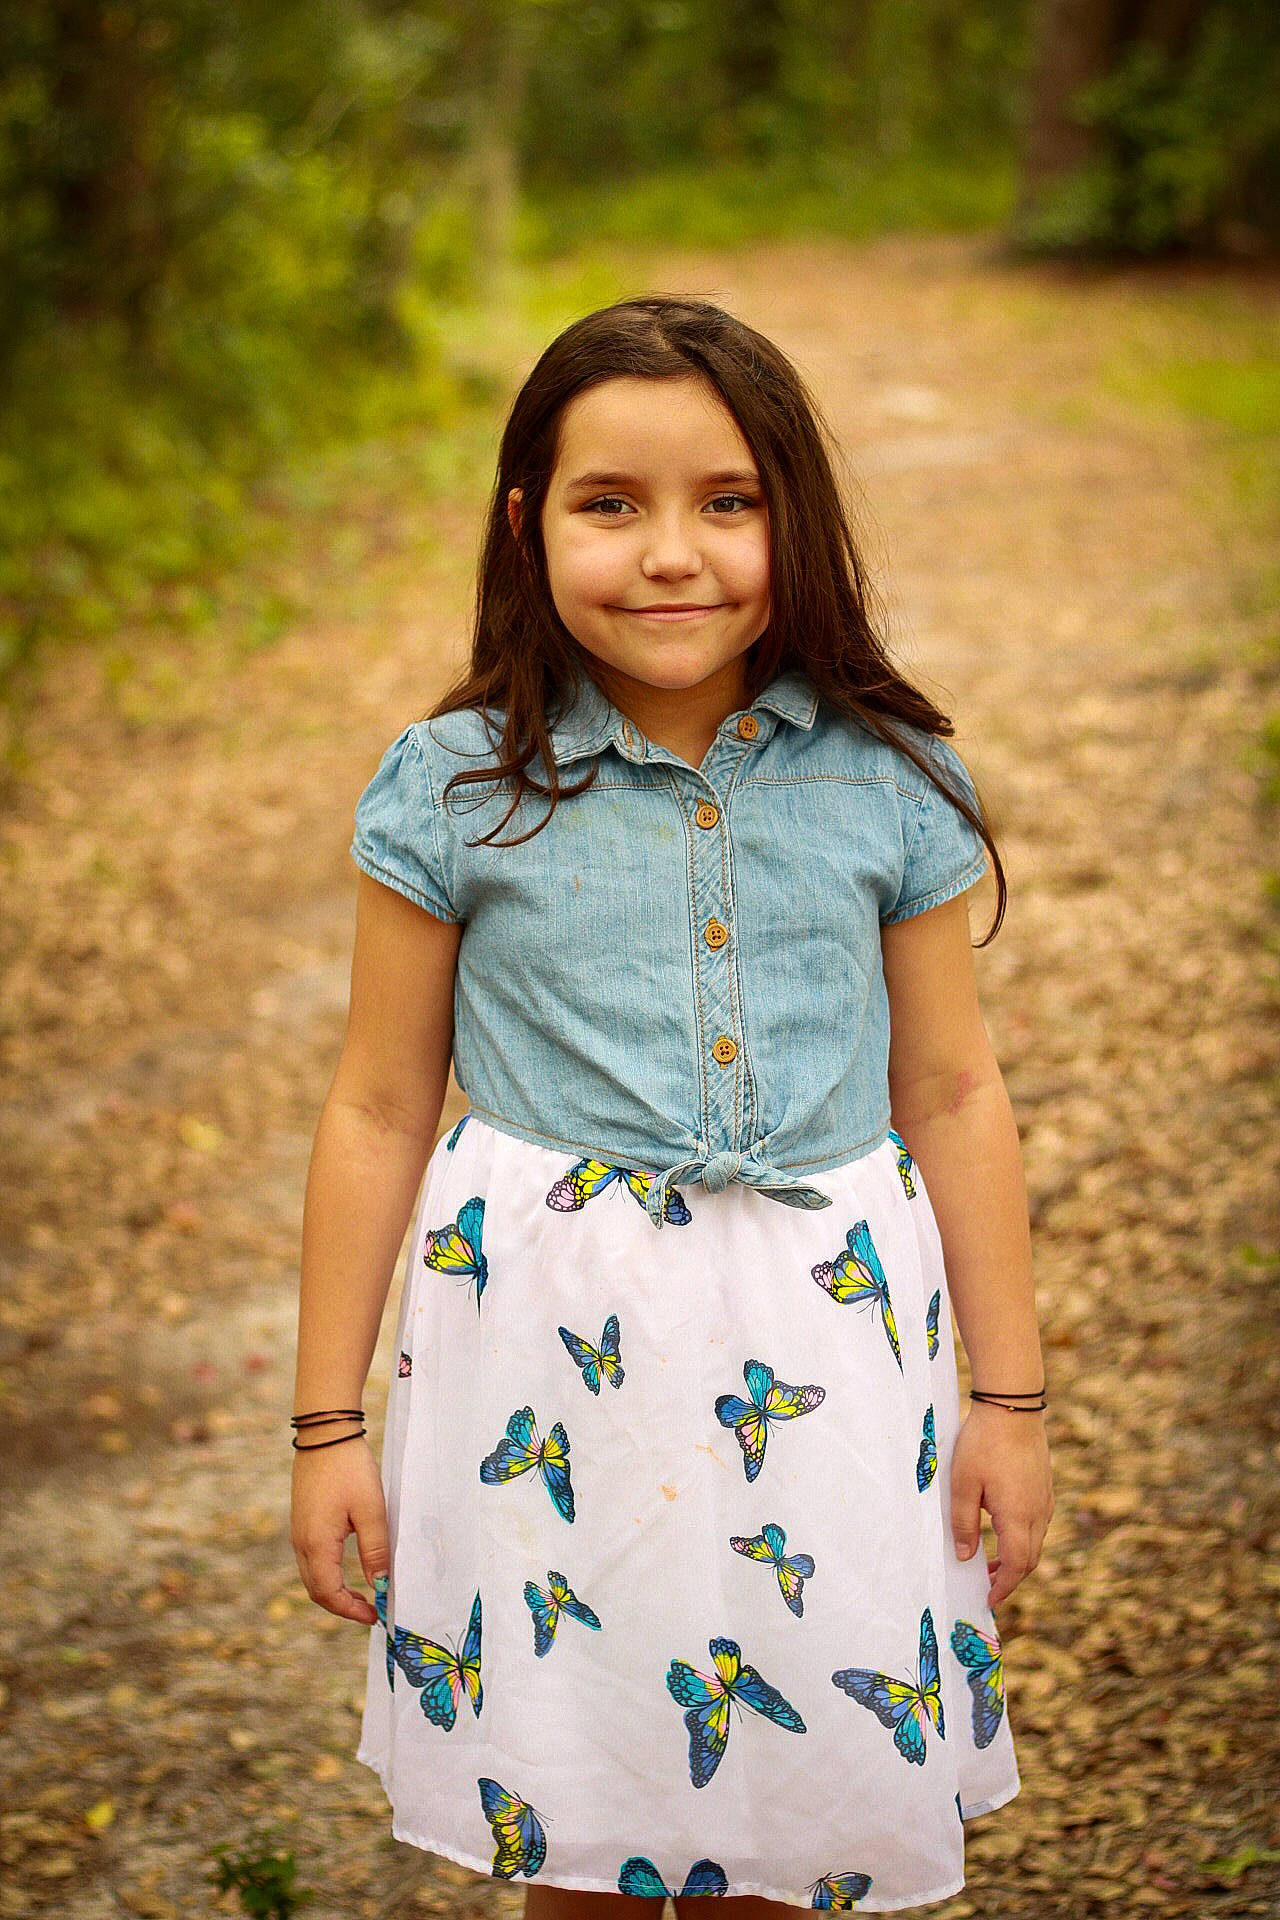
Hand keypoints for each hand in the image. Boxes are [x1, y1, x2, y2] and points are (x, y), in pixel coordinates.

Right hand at [290, 1436, 388, 1623]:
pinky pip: (311, 1559)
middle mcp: (301, 1542)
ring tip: (363, 1596)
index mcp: (316, 1543)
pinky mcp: (303, 1521)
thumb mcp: (370, 1510)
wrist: (325, 1434)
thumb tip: (380, 1584)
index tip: (374, 1616)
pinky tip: (348, 1570)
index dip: (350, 1611)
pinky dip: (328, 1574)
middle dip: (342, 1606)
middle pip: (316, 1590)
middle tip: (371, 1611)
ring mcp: (299, 1531)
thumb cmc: (349, 1469)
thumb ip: (375, 1550)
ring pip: (312, 1576)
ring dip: (335, 1591)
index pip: (328, 1593)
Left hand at [950, 1402, 1053, 1605]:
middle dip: (1009, 1577)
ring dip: (1016, 1557)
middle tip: (986, 1584)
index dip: (1003, 1587)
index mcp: (1018, 1517)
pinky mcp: (1044, 1485)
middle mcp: (1038, 1512)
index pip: (1017, 1566)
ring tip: (990, 1561)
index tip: (989, 1599)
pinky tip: (1003, 1528)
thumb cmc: (983, 1443)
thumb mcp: (963, 1484)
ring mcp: (1045, 1498)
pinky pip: (1038, 1522)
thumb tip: (965, 1556)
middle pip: (1029, 1558)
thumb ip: (963, 1523)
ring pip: (1036, 1541)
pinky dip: (1023, 1537)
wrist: (1012, 1406)